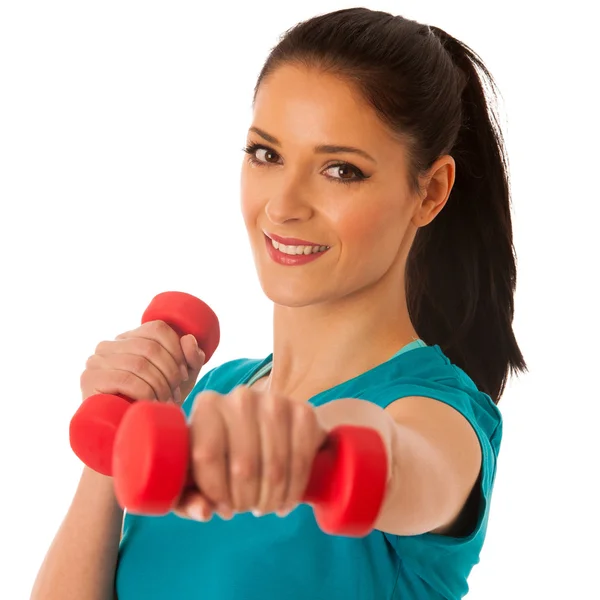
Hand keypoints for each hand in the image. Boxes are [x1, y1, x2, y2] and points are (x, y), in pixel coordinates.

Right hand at [80, 320, 205, 405]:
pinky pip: (125, 379)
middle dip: (170, 373)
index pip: (157, 328)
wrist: (131, 436)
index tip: (185, 376)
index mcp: (130, 338)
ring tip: (165, 402)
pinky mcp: (89, 379)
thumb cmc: (157, 403)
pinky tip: (150, 403)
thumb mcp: (181, 380)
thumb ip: (190, 358)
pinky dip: (145, 392)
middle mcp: (109, 345)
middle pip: (150, 347)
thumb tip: (189, 339)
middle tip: (176, 394)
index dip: (177, 350)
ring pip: (139, 363)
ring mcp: (96, 361)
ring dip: (159, 386)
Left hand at [173, 385, 327, 520]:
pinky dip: (294, 489)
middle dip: (246, 500)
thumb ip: (188, 498)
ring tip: (265, 506)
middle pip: (243, 465)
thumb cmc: (224, 454)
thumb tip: (205, 511)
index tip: (223, 508)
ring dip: (270, 498)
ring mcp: (275, 402)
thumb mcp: (197, 476)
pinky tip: (286, 500)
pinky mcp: (304, 412)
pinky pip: (301, 460)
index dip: (215, 492)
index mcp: (208, 406)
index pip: (207, 455)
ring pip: (274, 467)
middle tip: (247, 508)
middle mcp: (241, 398)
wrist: (268, 429)